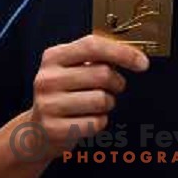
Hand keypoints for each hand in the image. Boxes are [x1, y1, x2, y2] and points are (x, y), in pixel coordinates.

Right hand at [30, 34, 148, 158]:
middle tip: (112, 88)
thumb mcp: (71, 68)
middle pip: (102, 73)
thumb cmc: (64, 94)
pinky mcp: (54, 128)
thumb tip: (134, 56)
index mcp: (53, 56)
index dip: (122, 52)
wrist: (36, 131)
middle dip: (117, 82)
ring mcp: (48, 104)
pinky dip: (100, 121)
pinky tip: (87, 119)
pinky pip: (96, 122)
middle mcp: (47, 78)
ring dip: (108, 103)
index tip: (142, 63)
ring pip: (102, 99)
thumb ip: (96, 57)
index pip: (92, 46)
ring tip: (95, 105)